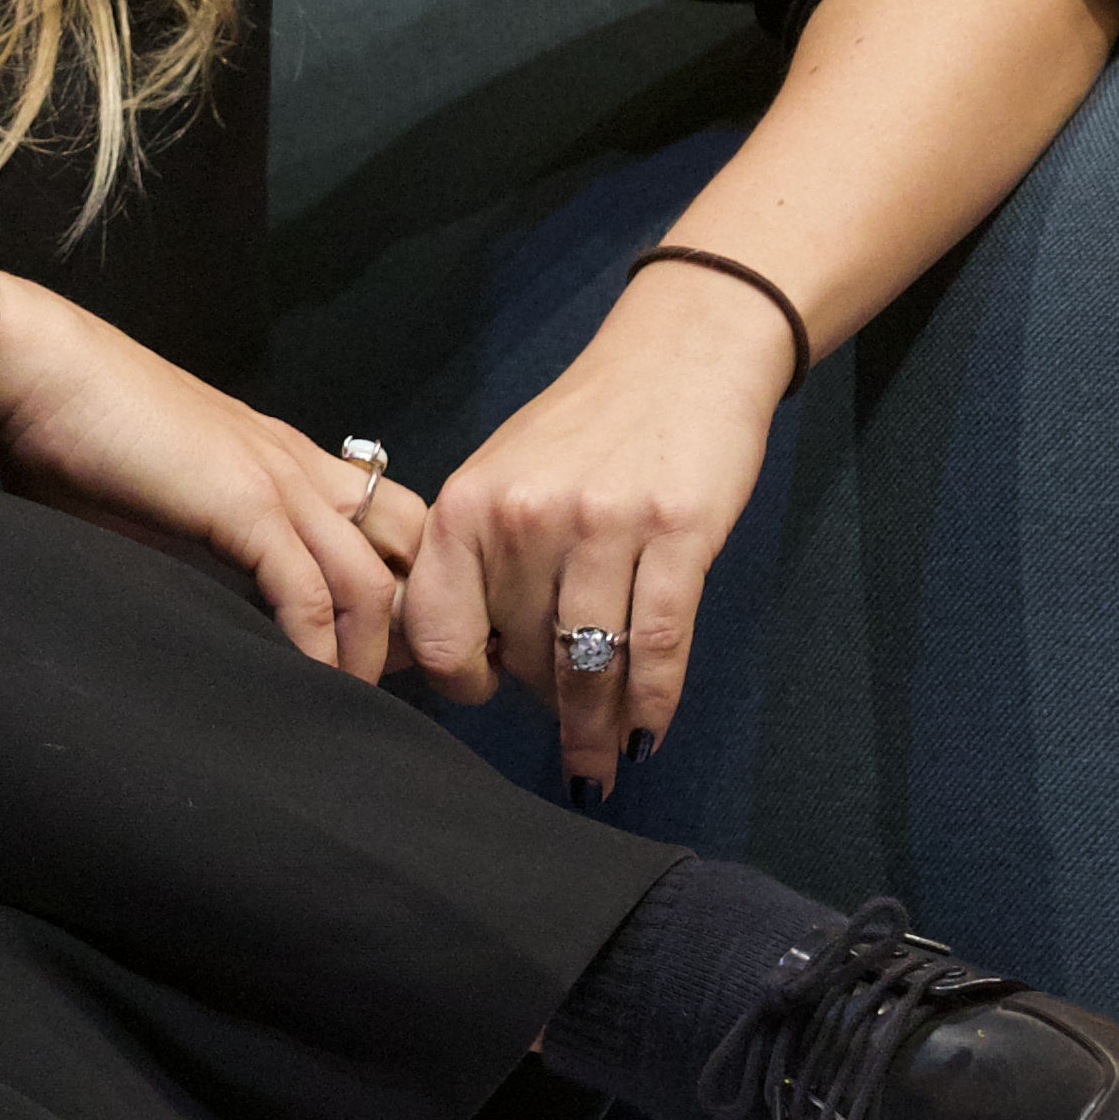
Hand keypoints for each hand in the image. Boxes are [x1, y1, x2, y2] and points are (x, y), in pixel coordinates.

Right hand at [0, 294, 434, 673]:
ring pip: (369, 581)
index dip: (402, 586)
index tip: (382, 654)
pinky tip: (309, 689)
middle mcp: (302, 466)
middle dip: (413, 621)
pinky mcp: (243, 502)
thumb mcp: (169, 497)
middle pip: (410, 543)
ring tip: (350, 711)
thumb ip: (208, 544)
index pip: (389, 520)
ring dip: (371, 656)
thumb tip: (220, 615)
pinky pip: (306, 591)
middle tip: (387, 687)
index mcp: (289, 460)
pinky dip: (319, 649)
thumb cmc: (82, 436)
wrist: (43, 372)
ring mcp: (278, 481)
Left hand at [399, 272, 801, 793]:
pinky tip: (648, 734)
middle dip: (546, 707)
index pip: (438, 632)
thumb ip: (481, 560)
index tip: (489, 694)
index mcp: (468, 504)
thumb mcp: (504, 475)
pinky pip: (656, 646)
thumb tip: (484, 665)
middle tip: (570, 733)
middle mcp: (526, 518)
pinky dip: (652, 704)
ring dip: (597, 730)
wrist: (680, 354)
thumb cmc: (586, 425)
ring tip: (602, 765)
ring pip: (588, 667)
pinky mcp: (677, 532)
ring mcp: (603, 525)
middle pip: (524, 660)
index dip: (461, 682)